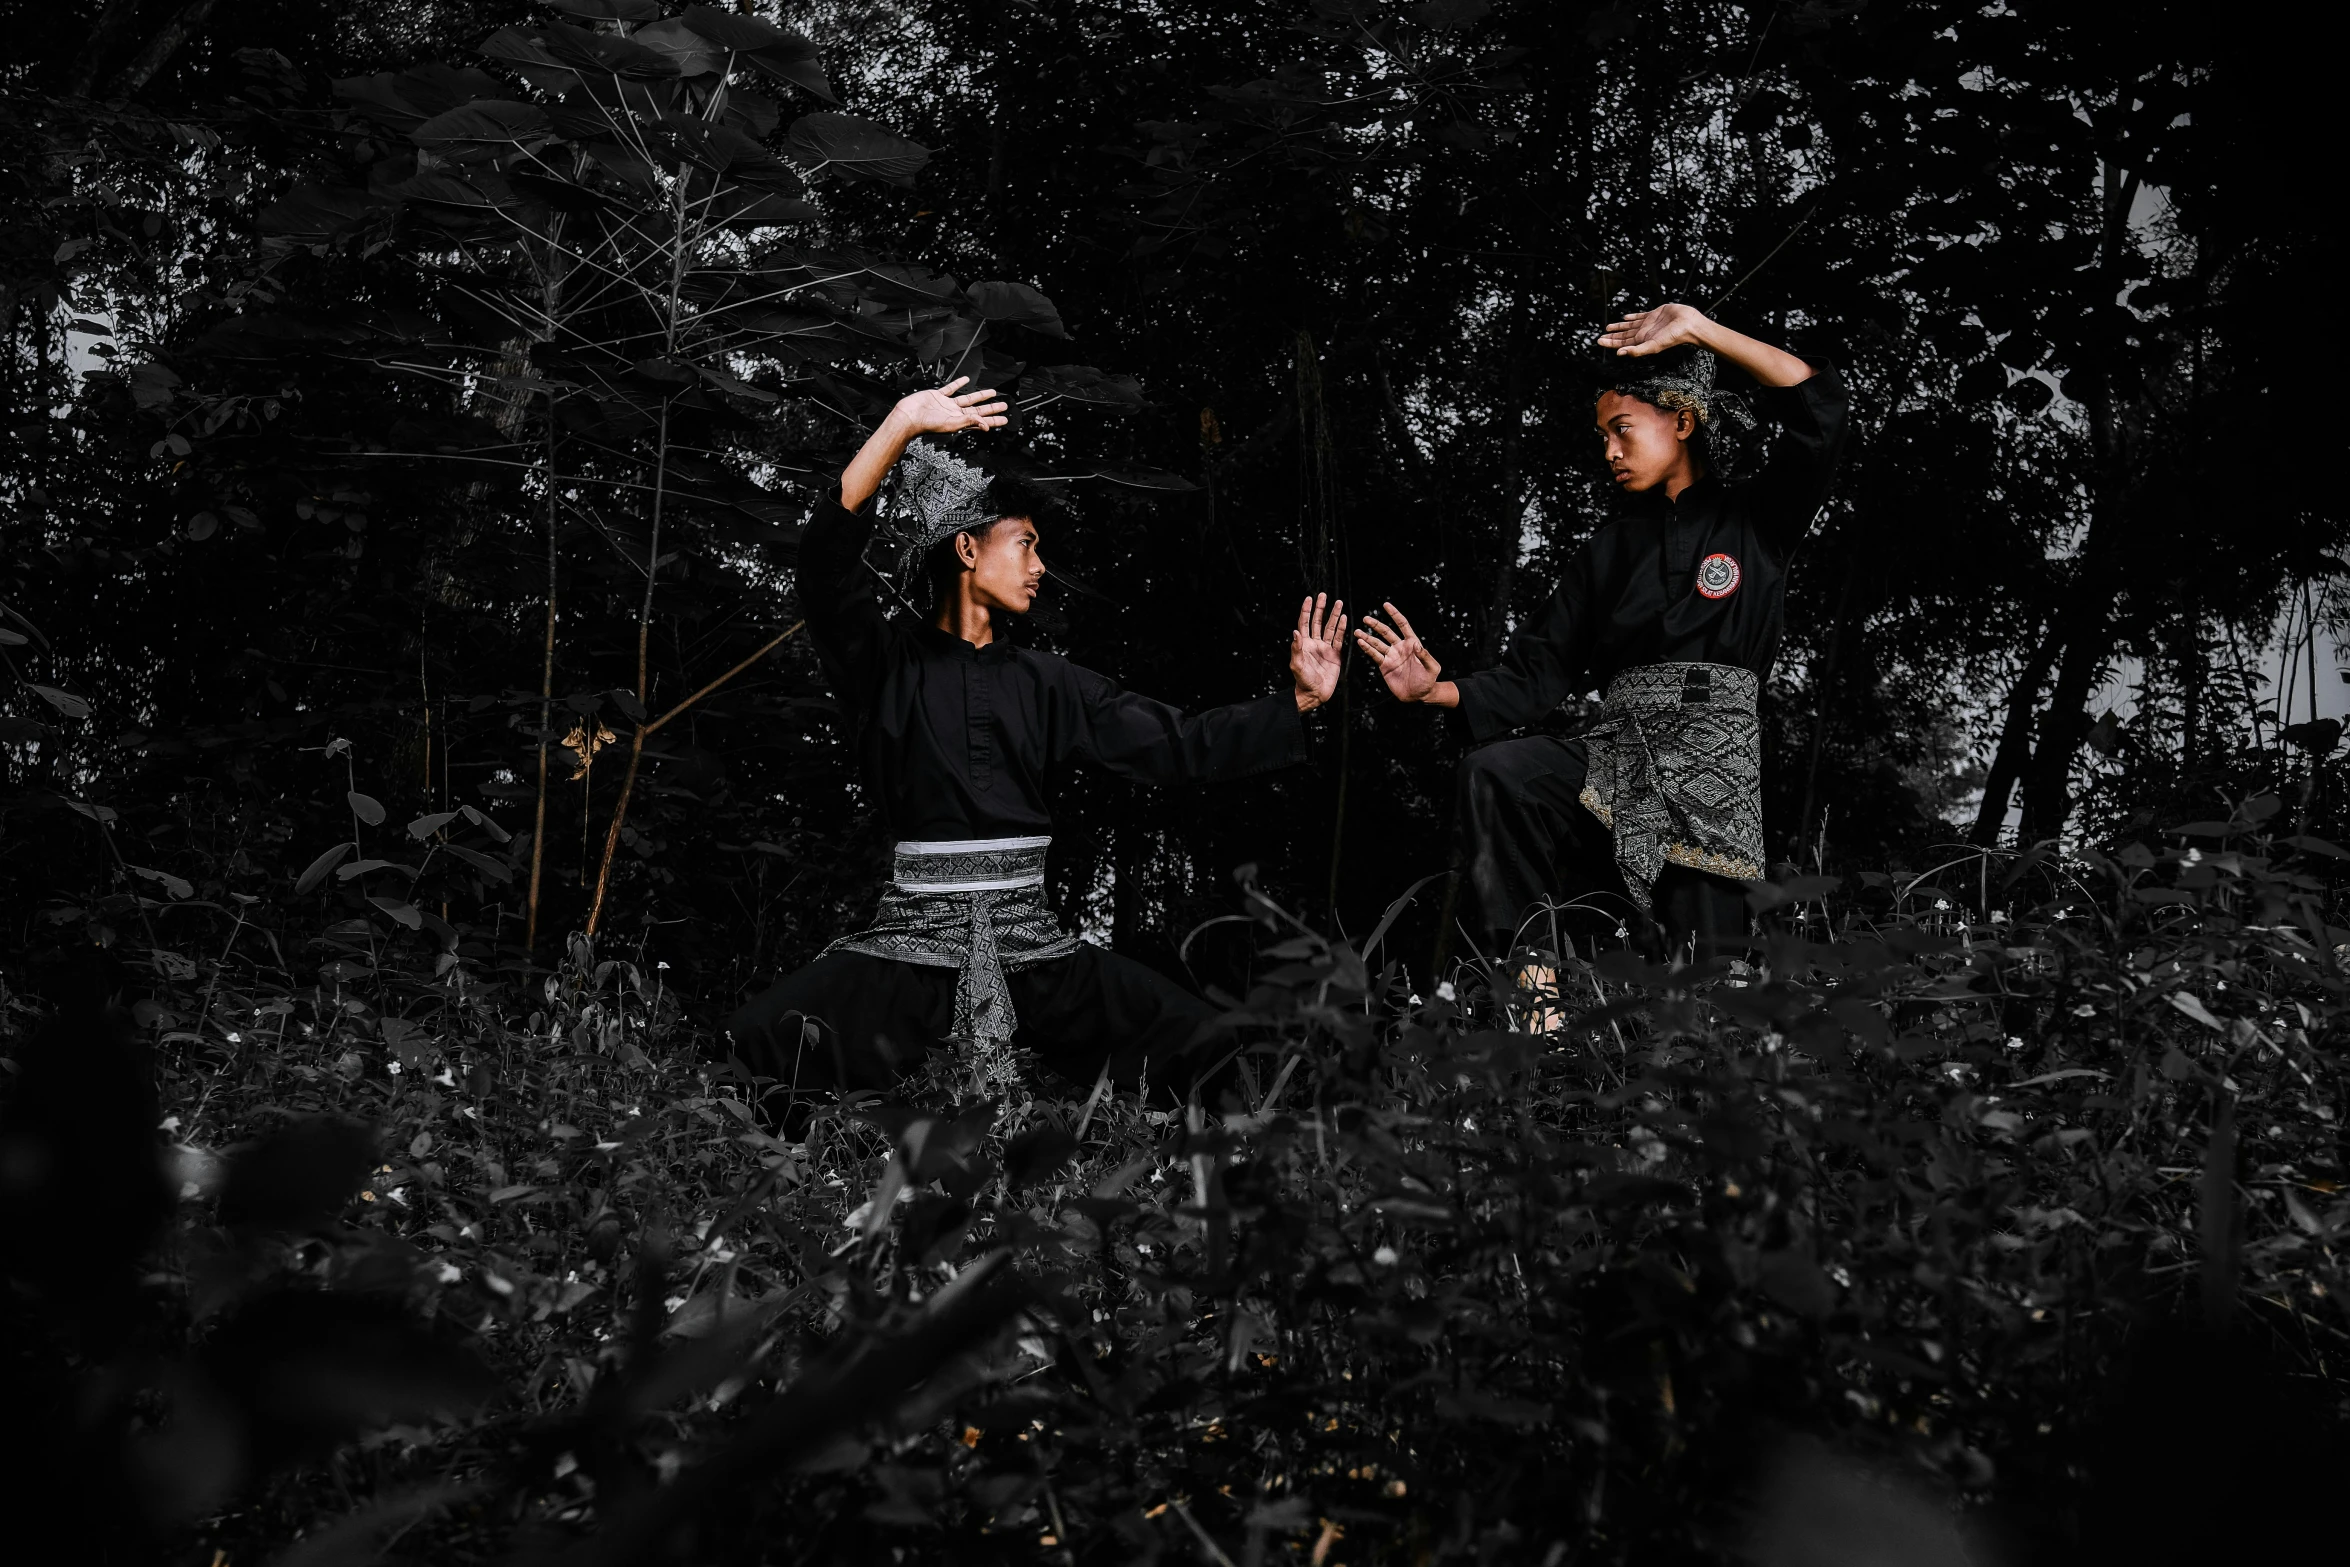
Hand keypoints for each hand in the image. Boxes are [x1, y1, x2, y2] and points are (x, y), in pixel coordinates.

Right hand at [892, 375, 1007, 435]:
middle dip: (991, 408)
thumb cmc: (926, 424)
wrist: (909, 416)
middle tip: (1003, 406)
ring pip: (968, 398)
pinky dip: (958, 384)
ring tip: (991, 392)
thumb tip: (987, 426)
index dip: (993, 419)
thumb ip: (970, 421)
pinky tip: (965, 380)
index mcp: (960, 420)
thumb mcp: (953, 424)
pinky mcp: (938, 396)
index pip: (981, 420)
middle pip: (978, 409)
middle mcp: (955, 412)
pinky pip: (951, 389)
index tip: (1004, 419)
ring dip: (980, 395)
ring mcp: (947, 404)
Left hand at [1290, 593, 1346, 711]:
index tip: (1309, 598)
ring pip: (1330, 627)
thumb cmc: (1303, 681)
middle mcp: (1314, 643)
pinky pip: (1339, 638)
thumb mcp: (1297, 665)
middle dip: (1321, 608)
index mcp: (1304, 644)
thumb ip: (1296, 648)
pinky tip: (1345, 618)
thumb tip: (1295, 631)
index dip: (1306, 610)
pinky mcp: (1335, 654)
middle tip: (1323, 595)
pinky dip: (1342, 628)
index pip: (1304, 623)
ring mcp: (1325, 648)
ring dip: (1334, 615)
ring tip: (1339, 603)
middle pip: (1317, 621)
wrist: (1315, 693)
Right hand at [1354, 602, 1443, 702]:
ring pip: (1377, 643)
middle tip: (1365, 618)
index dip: (1394, 614)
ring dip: (1367, 637)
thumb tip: (1416, 644)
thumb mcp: (1432, 668)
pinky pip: (1374, 655)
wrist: (1419, 695)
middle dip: (1376, 625)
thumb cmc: (1429, 680)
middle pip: (1386, 632)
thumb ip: (1425, 656)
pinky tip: (1360, 642)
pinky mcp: (1384, 666)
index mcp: (1412, 643)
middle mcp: (1400, 647)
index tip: (1386, 605)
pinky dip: (1367, 649)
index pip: (1402, 625)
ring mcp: (1391, 656)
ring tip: (1357, 631)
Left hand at [1596, 302, 1711, 358]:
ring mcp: (1648, 323)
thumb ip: (1637, 350)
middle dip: (1612, 336)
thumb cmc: (1673, 337)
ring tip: (1609, 327)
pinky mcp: (1655, 314)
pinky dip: (1632, 316)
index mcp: (1641, 341)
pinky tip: (1626, 316)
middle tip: (1600, 336)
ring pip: (1629, 325)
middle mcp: (1643, 333)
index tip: (1599, 341)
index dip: (1610, 342)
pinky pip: (1640, 316)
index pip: (1622, 343)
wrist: (1688, 324)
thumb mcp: (1653, 345)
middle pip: (1623, 335)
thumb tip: (1620, 354)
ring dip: (1619, 327)